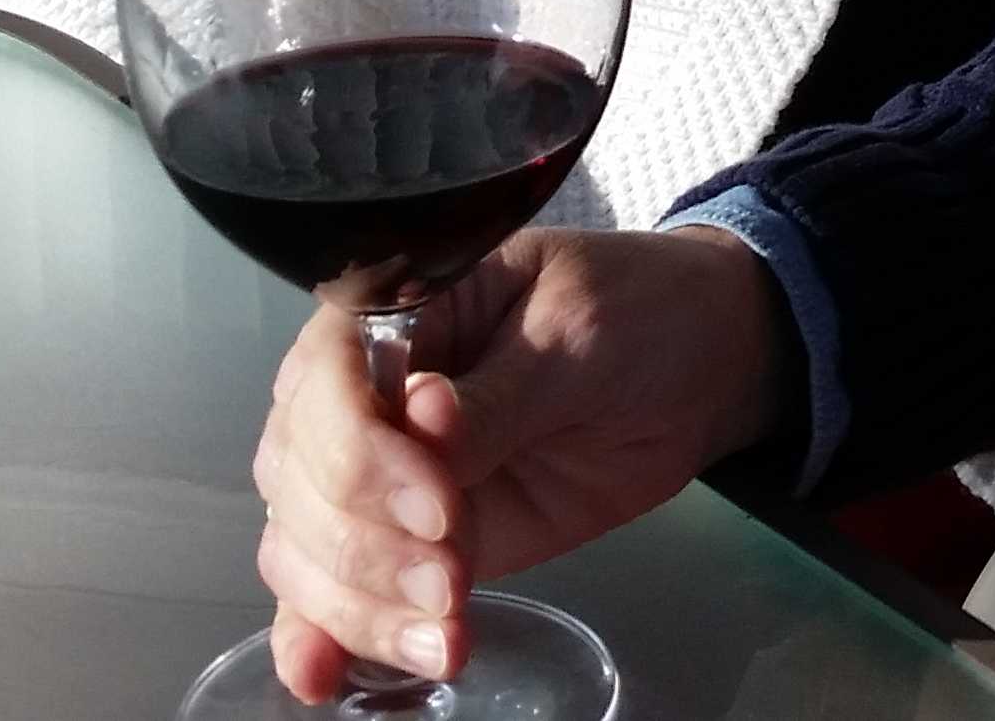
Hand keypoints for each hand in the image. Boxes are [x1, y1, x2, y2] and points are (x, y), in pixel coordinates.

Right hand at [252, 224, 784, 701]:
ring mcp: (377, 479)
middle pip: (301, 481)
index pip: (325, 385)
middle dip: (366, 547)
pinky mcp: (407, 546)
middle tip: (451, 581)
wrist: (693, 374)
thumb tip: (421, 416)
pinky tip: (324, 677)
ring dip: (357, 606)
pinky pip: (335, 592)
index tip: (439, 507)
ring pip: (305, 548)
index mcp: (390, 316)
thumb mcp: (579, 335)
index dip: (363, 457)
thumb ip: (501, 389)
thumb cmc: (632, 319)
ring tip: (443, 637)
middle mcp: (361, 397)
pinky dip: (321, 635)